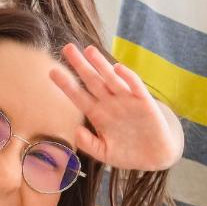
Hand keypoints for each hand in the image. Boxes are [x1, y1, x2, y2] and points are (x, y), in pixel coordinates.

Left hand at [50, 44, 182, 170]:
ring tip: (89, 50)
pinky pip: (135, 86)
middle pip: (92, 80)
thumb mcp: (104, 153)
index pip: (78, 95)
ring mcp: (127, 100)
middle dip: (80, 65)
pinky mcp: (145, 102)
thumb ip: (89, 144)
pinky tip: (117, 68)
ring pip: (111, 79)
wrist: (154, 158)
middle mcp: (110, 103)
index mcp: (97, 114)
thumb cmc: (127, 153)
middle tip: (67, 48)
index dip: (66, 84)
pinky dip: (127, 77)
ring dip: (101, 64)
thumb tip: (76, 131)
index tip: (52, 72)